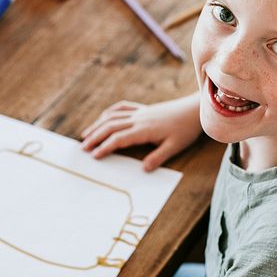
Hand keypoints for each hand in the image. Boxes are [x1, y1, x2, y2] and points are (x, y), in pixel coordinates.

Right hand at [80, 95, 201, 170]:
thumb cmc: (185, 129)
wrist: (193, 110)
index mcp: (144, 130)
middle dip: (94, 137)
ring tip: (85, 134)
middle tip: (82, 147)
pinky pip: (121, 107)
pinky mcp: (142, 108)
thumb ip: (158, 157)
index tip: (94, 155)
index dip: (105, 147)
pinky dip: (109, 112)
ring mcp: (139, 112)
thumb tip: (144, 168)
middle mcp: (138, 119)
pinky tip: (103, 117)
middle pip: (110, 126)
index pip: (119, 138)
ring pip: (112, 116)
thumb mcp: (175, 146)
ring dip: (97, 125)